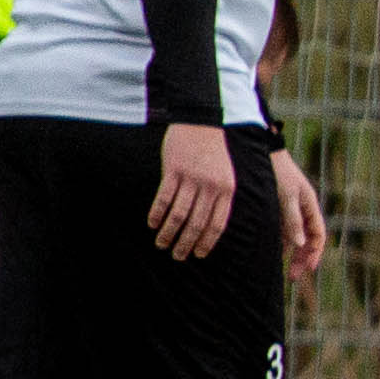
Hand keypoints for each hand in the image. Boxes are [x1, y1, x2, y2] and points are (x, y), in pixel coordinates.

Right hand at [148, 121, 234, 260]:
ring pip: (179, 214)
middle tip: (177, 256)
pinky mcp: (174, 170)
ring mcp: (192, 178)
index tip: (198, 254)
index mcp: (227, 190)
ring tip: (161, 245)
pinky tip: (152, 224)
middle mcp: (211, 186)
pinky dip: (157, 213)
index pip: (218, 224)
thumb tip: (212, 224)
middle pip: (198, 223)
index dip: (207, 241)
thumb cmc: (214, 152)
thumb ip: (221, 197)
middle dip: (186, 243)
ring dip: (169, 232)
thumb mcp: (227, 175)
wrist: (202, 122)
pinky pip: (164, 197)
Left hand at [273, 149, 328, 278]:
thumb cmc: (276, 171)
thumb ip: (292, 220)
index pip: (318, 236)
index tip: (307, 270)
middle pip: (308, 240)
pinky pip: (283, 231)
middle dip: (303, 260)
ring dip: (292, 254)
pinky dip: (281, 243)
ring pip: (295, 237)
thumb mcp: (286, 196)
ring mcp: (290, 209)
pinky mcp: (277, 208)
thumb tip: (300, 246)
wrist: (263, 151)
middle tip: (293, 278)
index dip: (315, 254)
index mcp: (310, 206)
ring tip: (283, 270)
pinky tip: (273, 253)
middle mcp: (303, 209)